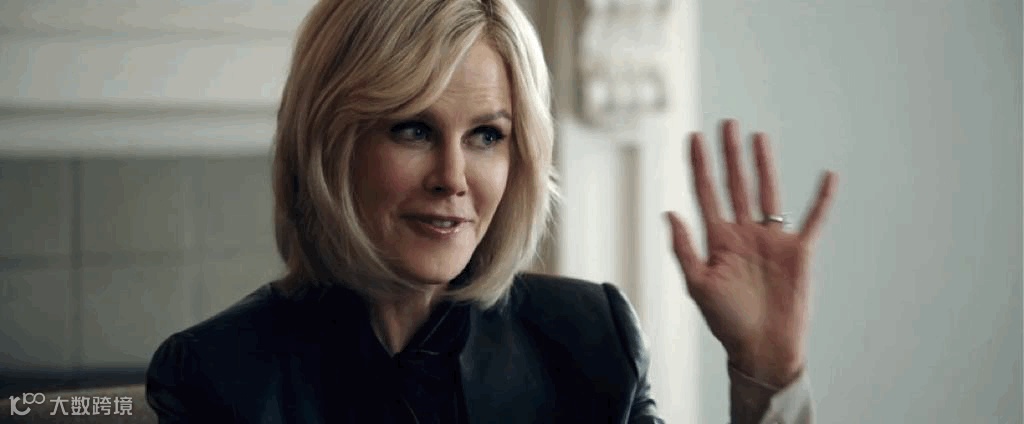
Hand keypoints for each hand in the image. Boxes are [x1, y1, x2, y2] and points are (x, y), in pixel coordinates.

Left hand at [666, 119, 836, 386]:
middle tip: (727, 123)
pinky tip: (828, 176)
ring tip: (758, 137)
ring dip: (763, 165)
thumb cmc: (726, 322)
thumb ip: (684, 248)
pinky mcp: (799, 252)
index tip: (692, 137)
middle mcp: (743, 233)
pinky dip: (822, 199)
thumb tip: (669, 212)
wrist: (763, 348)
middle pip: (735, 184)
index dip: (699, 165)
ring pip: (767, 193)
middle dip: (729, 154)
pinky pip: (814, 219)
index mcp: (718, 240)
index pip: (705, 193)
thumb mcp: (698, 285)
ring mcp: (772, 240)